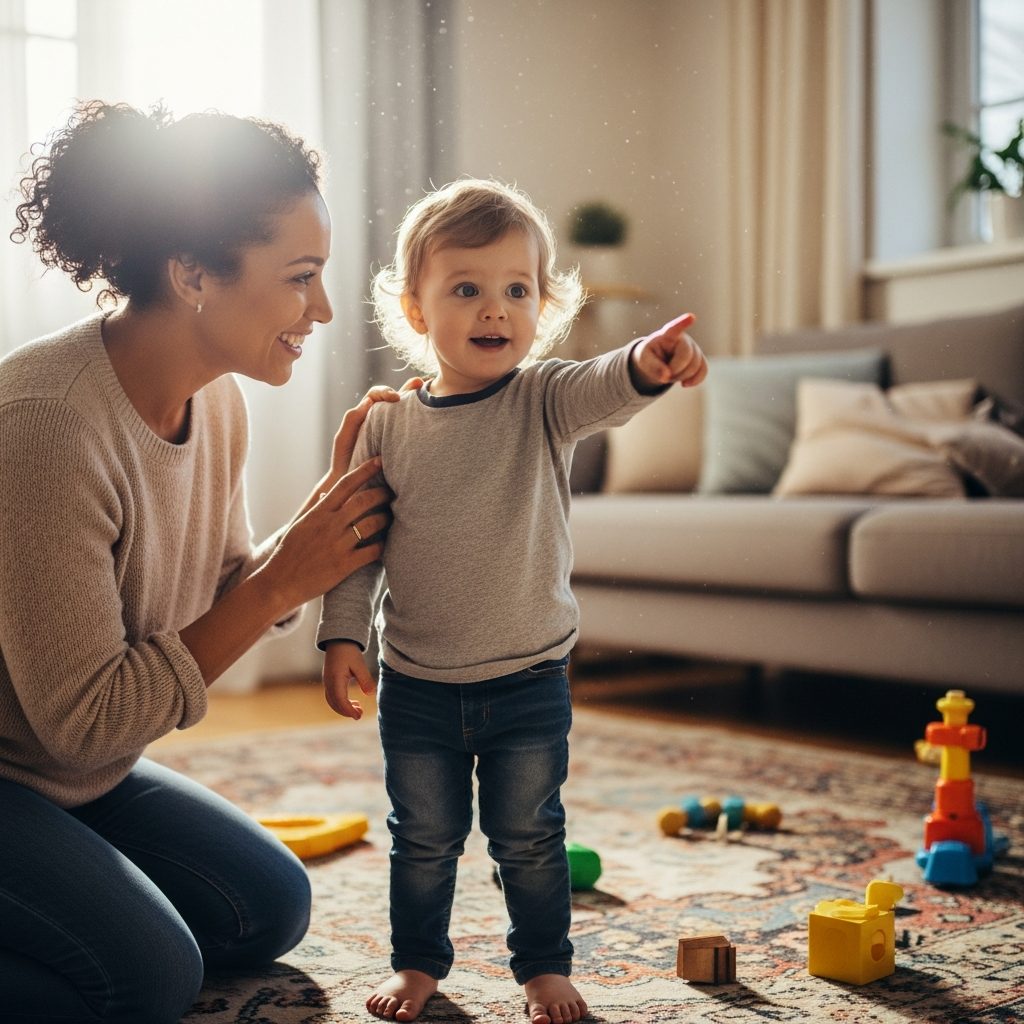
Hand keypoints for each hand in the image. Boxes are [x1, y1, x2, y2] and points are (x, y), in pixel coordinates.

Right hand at [264, 457, 390, 612]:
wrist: (278, 584)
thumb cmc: (289, 554)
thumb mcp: (301, 526)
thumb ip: (317, 510)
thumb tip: (325, 494)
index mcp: (318, 513)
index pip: (345, 484)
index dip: (365, 470)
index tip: (380, 460)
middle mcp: (329, 525)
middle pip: (364, 500)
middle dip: (383, 493)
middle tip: (393, 491)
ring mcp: (338, 545)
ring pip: (372, 524)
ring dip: (386, 519)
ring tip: (391, 517)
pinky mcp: (344, 565)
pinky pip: (373, 552)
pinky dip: (383, 546)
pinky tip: (387, 545)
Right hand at [322, 640, 375, 718]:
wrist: (339, 640)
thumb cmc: (349, 651)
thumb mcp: (360, 664)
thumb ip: (365, 679)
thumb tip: (371, 694)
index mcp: (335, 679)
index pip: (340, 700)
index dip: (348, 710)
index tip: (358, 716)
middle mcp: (329, 682)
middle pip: (334, 704)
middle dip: (346, 712)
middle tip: (359, 715)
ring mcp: (327, 682)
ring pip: (332, 701)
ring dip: (343, 708)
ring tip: (358, 709)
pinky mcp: (329, 680)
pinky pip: (332, 696)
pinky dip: (340, 702)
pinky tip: (352, 702)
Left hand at [329, 378, 422, 480]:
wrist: (352, 489)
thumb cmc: (344, 463)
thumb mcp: (344, 439)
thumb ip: (353, 419)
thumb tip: (370, 402)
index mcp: (366, 416)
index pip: (376, 396)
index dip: (385, 392)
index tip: (396, 398)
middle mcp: (381, 422)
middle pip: (396, 400)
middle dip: (409, 389)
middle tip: (420, 384)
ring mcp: (394, 434)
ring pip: (406, 415)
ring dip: (419, 403)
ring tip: (431, 396)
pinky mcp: (403, 448)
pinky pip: (413, 433)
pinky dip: (421, 423)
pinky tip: (431, 420)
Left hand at [631, 312, 706, 389]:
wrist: (658, 360)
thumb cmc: (650, 356)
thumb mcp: (644, 361)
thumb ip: (653, 367)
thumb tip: (666, 376)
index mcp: (667, 335)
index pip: (675, 328)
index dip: (683, 323)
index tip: (691, 317)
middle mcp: (684, 339)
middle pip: (687, 356)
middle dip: (675, 370)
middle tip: (664, 374)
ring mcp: (694, 349)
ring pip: (695, 366)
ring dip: (681, 377)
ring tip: (670, 375)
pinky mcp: (700, 360)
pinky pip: (703, 371)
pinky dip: (694, 381)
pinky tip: (684, 384)